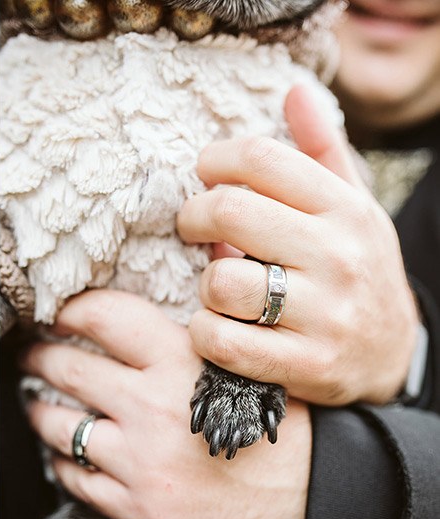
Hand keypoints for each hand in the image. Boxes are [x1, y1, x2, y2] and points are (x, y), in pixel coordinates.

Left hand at [21, 290, 311, 518]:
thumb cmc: (279, 420)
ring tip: (35, 403)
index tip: (58, 313)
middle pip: (67, 368)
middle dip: (39, 356)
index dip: (70, 309)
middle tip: (30, 353)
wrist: (310, 494)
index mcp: (181, 359)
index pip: (102, 316)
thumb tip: (198, 259)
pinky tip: (63, 453)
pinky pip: (75, 479)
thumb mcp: (247, 355)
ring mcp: (141, 460)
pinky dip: (62, 463)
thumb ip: (208, 317)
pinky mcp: (139, 505)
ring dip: (39, 411)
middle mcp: (152, 406)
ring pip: (58, 426)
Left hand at [177, 85, 419, 405]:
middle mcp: (338, 255)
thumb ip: (320, 150)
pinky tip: (216, 325)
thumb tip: (294, 89)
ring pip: (220, 281)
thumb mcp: (350, 206)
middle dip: (193, 215)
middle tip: (193, 225)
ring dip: (204, 282)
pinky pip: (221, 340)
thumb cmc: (353, 268)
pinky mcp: (304, 364)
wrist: (391, 355)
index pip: (260, 157)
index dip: (213, 160)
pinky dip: (204, 332)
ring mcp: (324, 313)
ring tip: (218, 284)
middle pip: (229, 211)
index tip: (205, 175)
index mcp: (345, 208)